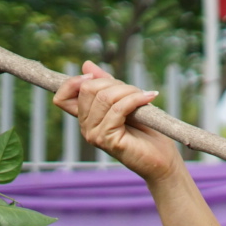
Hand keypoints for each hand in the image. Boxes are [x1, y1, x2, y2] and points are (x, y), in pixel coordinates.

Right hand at [53, 60, 181, 181]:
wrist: (163, 160)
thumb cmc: (147, 131)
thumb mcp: (125, 101)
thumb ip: (106, 85)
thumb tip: (87, 65)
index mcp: (86, 117)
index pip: (61, 97)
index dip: (74, 82)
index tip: (94, 77)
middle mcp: (86, 127)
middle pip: (87, 89)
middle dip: (113, 83)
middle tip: (134, 91)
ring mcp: (95, 134)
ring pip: (104, 97)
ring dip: (128, 91)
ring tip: (145, 97)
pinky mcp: (108, 140)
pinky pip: (118, 109)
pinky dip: (135, 99)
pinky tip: (149, 98)